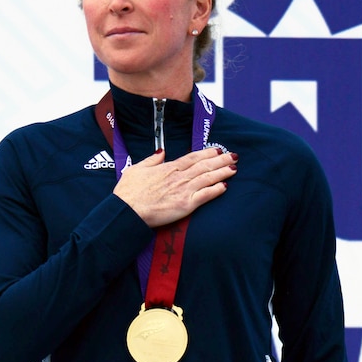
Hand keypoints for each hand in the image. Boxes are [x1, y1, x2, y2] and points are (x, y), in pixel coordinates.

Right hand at [113, 147, 237, 226]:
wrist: (128, 210)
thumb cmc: (128, 193)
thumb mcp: (136, 169)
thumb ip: (151, 160)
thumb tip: (161, 151)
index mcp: (168, 167)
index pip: (192, 157)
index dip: (207, 153)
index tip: (217, 150)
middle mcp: (178, 177)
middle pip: (204, 165)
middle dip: (220, 160)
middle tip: (233, 155)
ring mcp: (183, 190)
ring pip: (208, 178)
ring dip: (222, 172)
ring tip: (234, 168)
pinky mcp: (186, 205)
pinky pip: (205, 195)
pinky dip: (216, 190)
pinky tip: (225, 186)